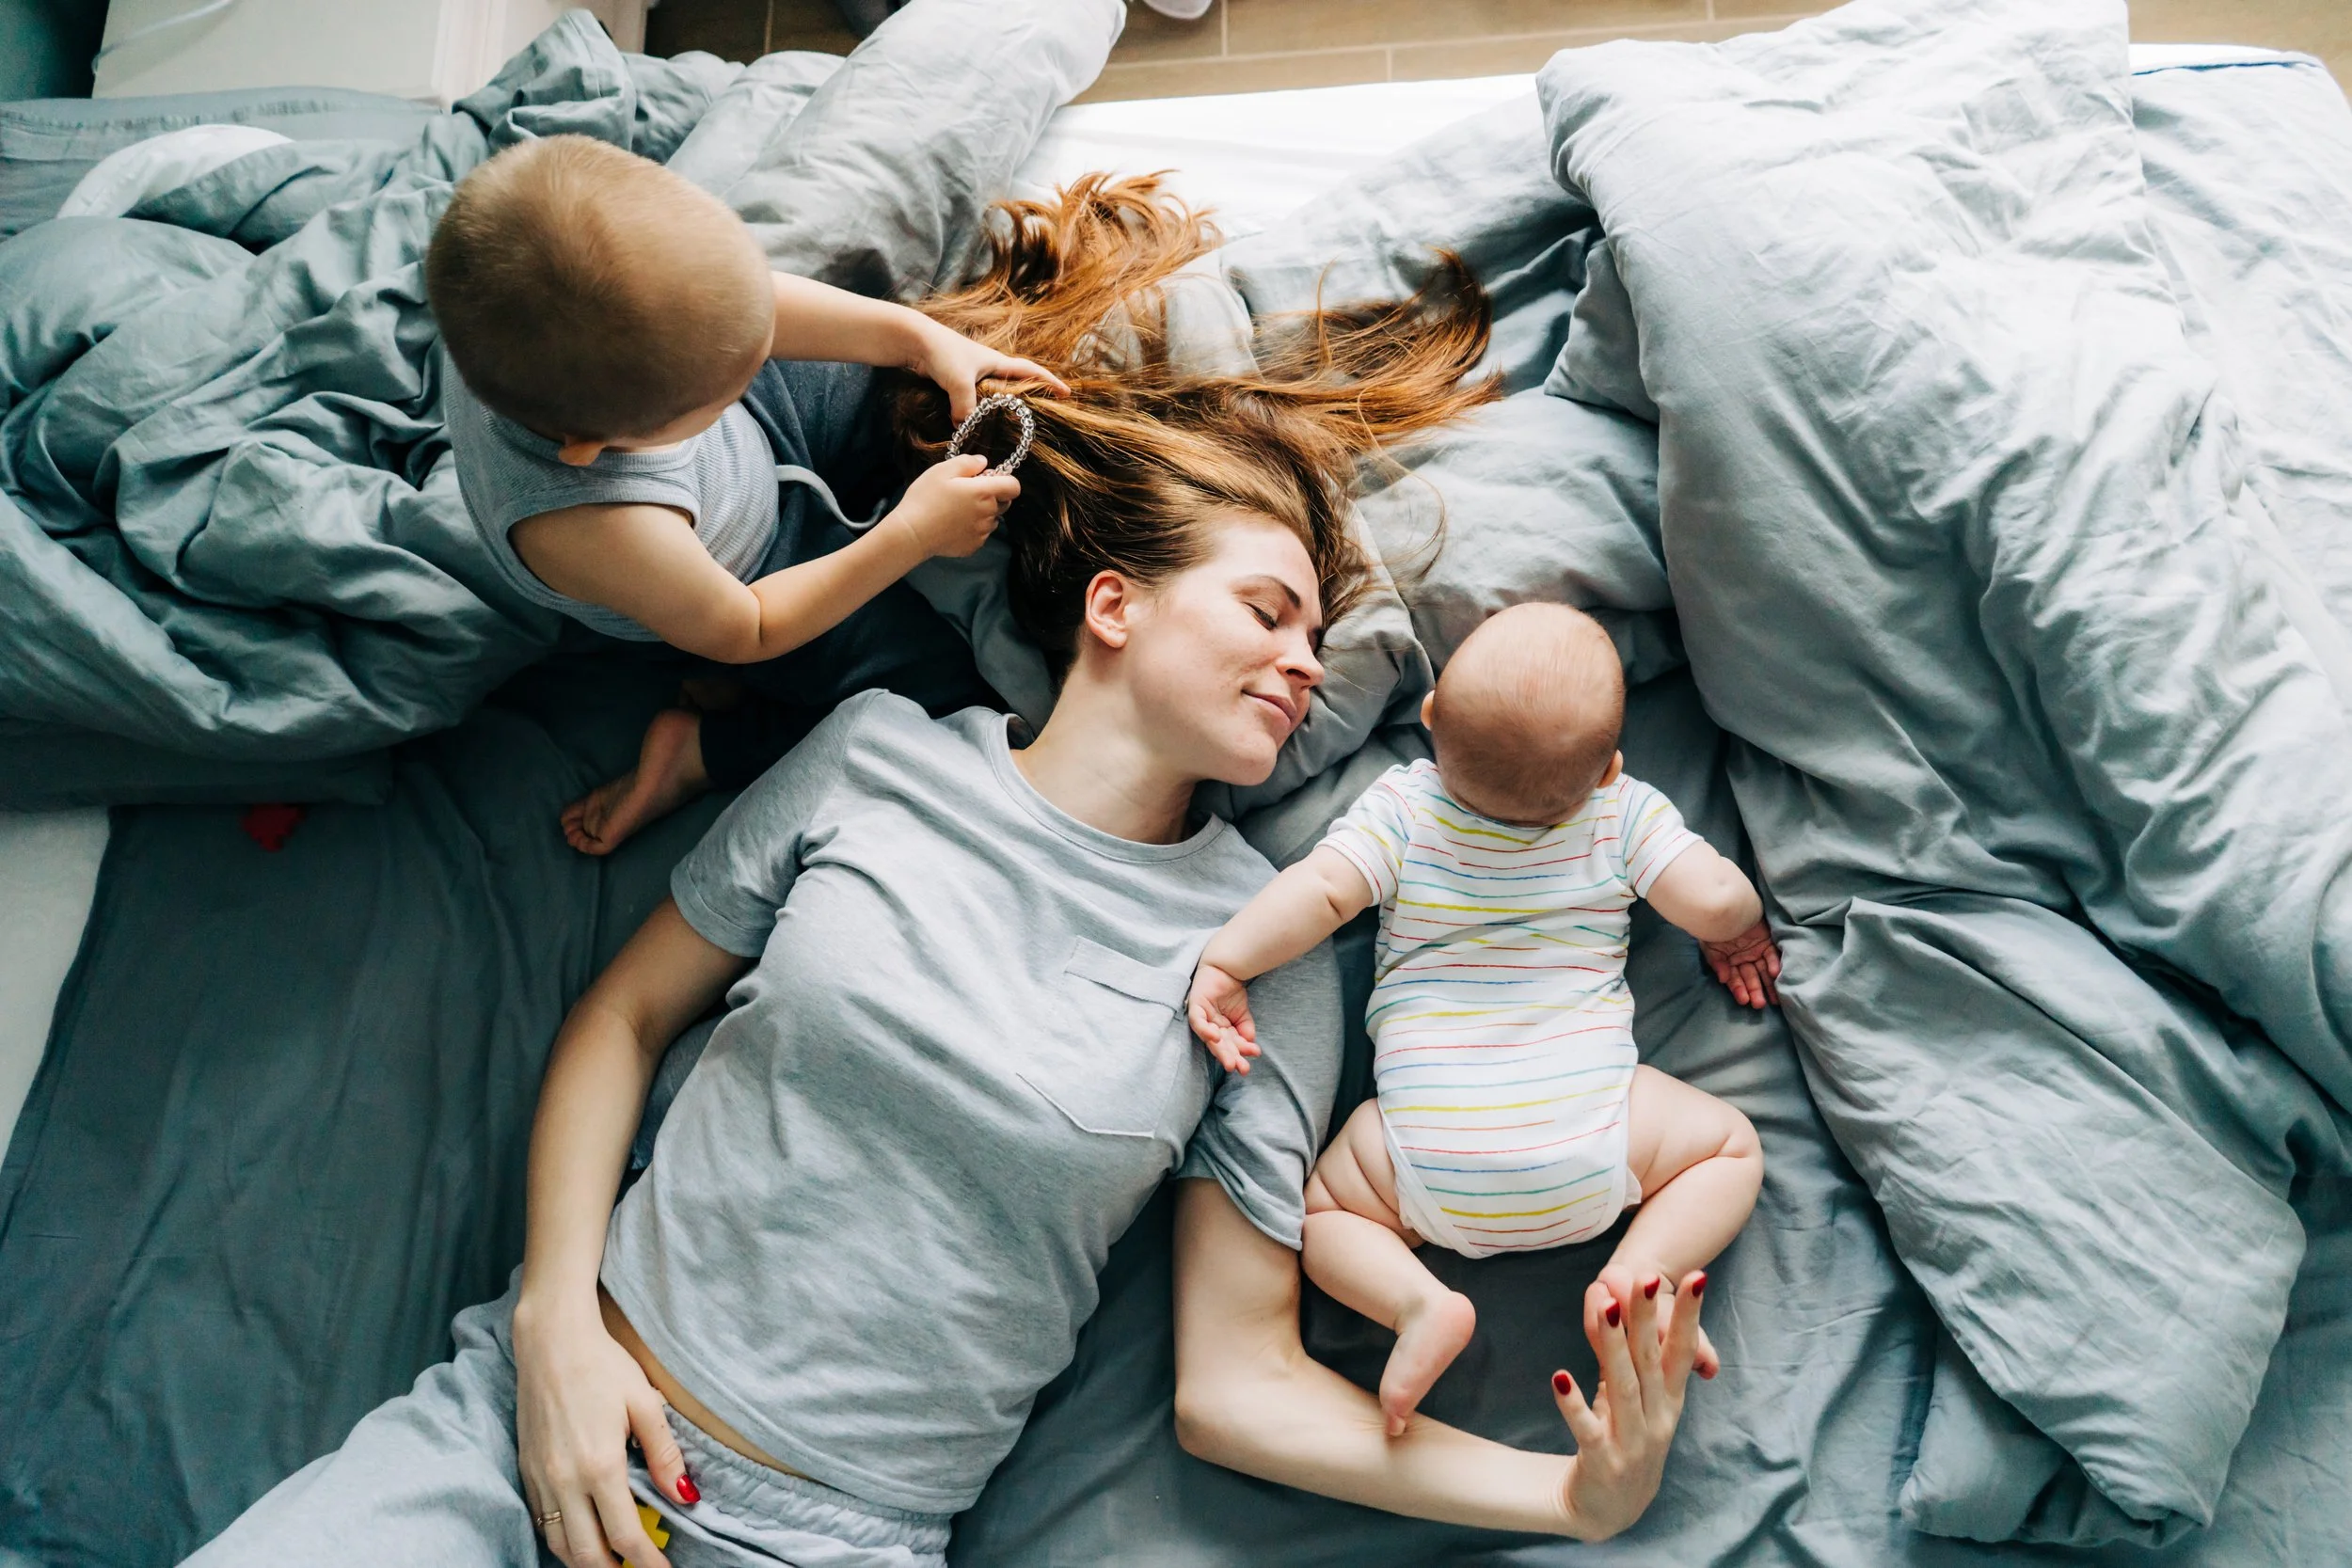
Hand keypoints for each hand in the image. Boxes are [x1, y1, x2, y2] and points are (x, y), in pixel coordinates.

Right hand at [513, 1299, 694, 1567]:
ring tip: (614, 1560)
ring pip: (560, 1544)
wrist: (550, 1340)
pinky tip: (583, 1534)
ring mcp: (540, 1479)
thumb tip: (686, 1496)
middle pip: (588, 1554)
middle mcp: (564, 1481)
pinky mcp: (526, 1471)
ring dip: (587, 1560)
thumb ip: (664, 1454)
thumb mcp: (645, 1403)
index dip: (647, 1563)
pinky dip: (564, 1539)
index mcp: (599, 1466)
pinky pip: (543, 1522)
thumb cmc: (602, 1365)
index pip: (624, 1537)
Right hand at [887, 454, 1018, 559]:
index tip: (985, 479)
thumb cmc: (925, 499)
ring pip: (991, 518)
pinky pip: (980, 534)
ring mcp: (982, 533)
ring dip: (981, 513)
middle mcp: (988, 514)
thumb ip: (967, 462)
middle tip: (965, 493)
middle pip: (1003, 502)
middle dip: (991, 495)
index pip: (1014, 486)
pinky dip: (972, 528)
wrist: (911, 534)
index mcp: (984, 492)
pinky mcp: (974, 546)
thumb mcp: (942, 470)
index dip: (1004, 480)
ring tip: (955, 510)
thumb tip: (984, 462)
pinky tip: (952, 525)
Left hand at [915, 324, 1068, 422]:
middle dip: (1030, 399)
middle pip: (1016, 386)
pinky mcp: (956, 383)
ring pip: (994, 396)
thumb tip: (964, 429)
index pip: (1031, 372)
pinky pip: (974, 402)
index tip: (1066, 394)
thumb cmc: (943, 352)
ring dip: (1002, 409)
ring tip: (1011, 427)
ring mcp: (973, 376)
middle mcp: (989, 369)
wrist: (915, 341)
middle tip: (1042, 417)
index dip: (1049, 382)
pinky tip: (975, 426)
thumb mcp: (959, 382)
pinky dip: (978, 413)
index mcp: (998, 363)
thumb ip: (966, 408)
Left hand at [1186, 961, 1259, 1074]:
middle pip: (1220, 1045)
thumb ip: (1246, 1029)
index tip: (1254, 1055)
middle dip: (1231, 1057)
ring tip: (1231, 1061)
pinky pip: (1197, 1022)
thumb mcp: (1243, 1013)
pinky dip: (1205, 1031)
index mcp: (1220, 1029)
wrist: (1226, 966)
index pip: (1230, 1044)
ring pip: (1210, 1039)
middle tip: (1243, 1068)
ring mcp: (1201, 1017)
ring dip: (1221, 1051)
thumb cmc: (1231, 989)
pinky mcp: (1195, 1007)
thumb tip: (1251, 1045)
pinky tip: (1216, 1038)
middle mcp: (1210, 1026)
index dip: (1242, 1051)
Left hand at [1550, 1270, 1707, 1540]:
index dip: (1690, 1316)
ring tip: (1606, 1308)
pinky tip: (1558, 1377)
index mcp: (1669, 1401)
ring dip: (1614, 1346)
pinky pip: (1588, 1429)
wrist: (1610, 1512)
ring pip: (1623, 1387)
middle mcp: (1657, 1420)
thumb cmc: (1625, 1440)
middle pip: (1651, 1360)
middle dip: (1649, 1318)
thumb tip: (1620, 1300)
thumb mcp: (1633, 1396)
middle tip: (1645, 1278)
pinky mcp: (1603, 1462)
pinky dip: (1574, 1404)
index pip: (1681, 1351)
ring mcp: (1633, 1443)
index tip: (1697, 1276)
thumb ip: (1629, 1353)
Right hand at [1699, 920, 1779, 1007]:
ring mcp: (1756, 951)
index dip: (1739, 989)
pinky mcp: (1766, 942)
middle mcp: (1744, 959)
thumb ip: (1717, 963)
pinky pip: (1771, 955)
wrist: (1724, 906)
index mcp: (1730, 962)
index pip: (1736, 979)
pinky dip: (1774, 964)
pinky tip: (1775, 973)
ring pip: (1764, 971)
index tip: (1744, 1000)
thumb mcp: (1710, 947)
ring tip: (1774, 999)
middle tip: (1760, 1004)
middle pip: (1751, 977)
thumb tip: (1722, 979)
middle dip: (1755, 991)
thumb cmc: (1713, 928)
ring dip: (1768, 984)